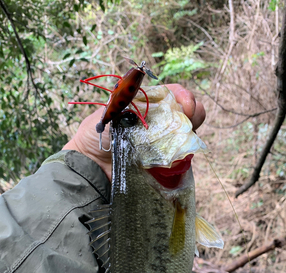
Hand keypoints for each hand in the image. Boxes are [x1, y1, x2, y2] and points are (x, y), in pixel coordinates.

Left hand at [63, 84, 205, 180]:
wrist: (91, 165)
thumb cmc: (96, 136)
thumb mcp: (111, 111)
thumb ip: (130, 100)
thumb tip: (150, 94)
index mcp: (147, 104)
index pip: (175, 94)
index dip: (185, 96)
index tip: (185, 106)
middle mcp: (158, 121)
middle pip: (189, 113)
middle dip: (194, 114)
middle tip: (188, 122)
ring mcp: (162, 143)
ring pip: (189, 135)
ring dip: (189, 135)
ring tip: (179, 141)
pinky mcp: (162, 163)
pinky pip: (181, 158)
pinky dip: (183, 156)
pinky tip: (175, 157)